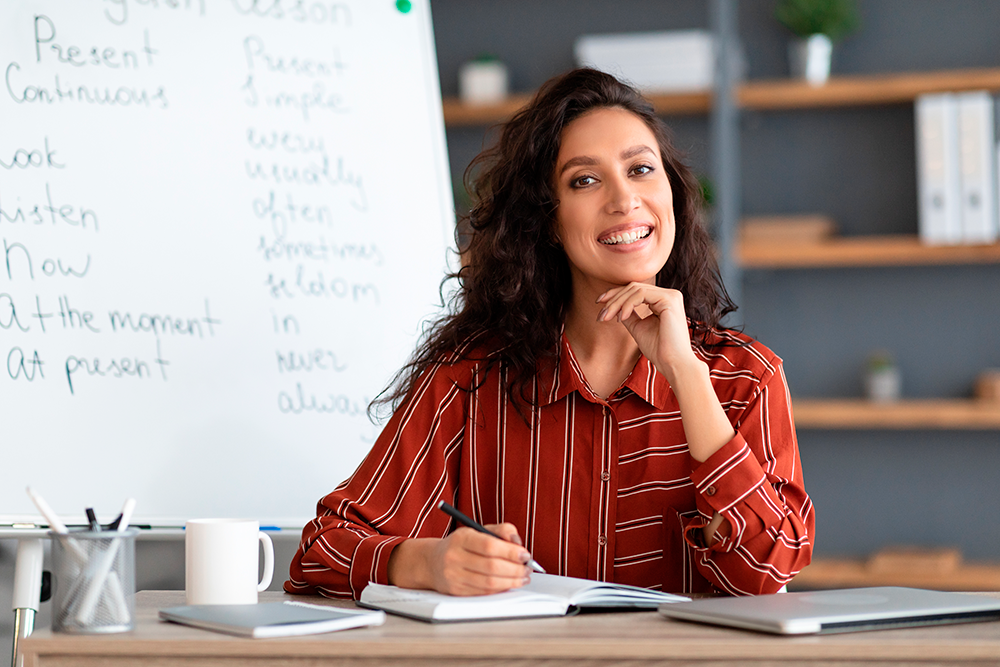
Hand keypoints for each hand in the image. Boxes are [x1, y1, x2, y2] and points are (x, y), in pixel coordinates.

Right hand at [388, 523, 531, 595]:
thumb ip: (502, 531)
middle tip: (528, 569)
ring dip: (511, 582)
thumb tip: (519, 544)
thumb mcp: (478, 530)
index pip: (490, 546)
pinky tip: (509, 584)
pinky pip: (483, 592)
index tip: (526, 555)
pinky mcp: (456, 591)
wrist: (432, 562)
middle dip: (515, 569)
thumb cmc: (461, 544)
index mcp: (461, 538)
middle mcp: (454, 557)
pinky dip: (500, 589)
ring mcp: (454, 576)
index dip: (511, 552)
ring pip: (489, 583)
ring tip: (523, 578)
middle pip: (491, 567)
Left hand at [597, 282, 699, 384]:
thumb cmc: (659, 350)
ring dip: (617, 303)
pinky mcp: (669, 299)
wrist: (673, 364)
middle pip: (633, 287)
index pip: (635, 290)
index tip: (599, 303)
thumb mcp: (638, 328)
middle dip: (613, 299)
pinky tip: (621, 317)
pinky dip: (627, 305)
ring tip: (607, 317)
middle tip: (600, 314)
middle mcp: (669, 295)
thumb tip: (613, 306)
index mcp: (663, 300)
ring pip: (635, 289)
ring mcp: (671, 295)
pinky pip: (640, 294)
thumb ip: (628, 314)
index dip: (615, 294)